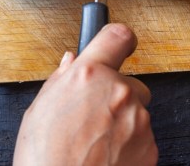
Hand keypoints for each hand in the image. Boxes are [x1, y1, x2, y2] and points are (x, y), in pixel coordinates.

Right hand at [14, 24, 157, 165]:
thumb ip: (61, 79)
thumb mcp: (39, 109)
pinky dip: (129, 145)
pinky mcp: (150, 146)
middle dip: (116, 95)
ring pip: (137, 112)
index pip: (118, 36)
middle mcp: (119, 92)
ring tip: (94, 143)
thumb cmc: (44, 157)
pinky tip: (105, 156)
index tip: (120, 43)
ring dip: (122, 122)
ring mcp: (138, 120)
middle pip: (130, 82)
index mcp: (90, 75)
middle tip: (92, 116)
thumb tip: (71, 62)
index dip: (119, 39)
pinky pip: (143, 137)